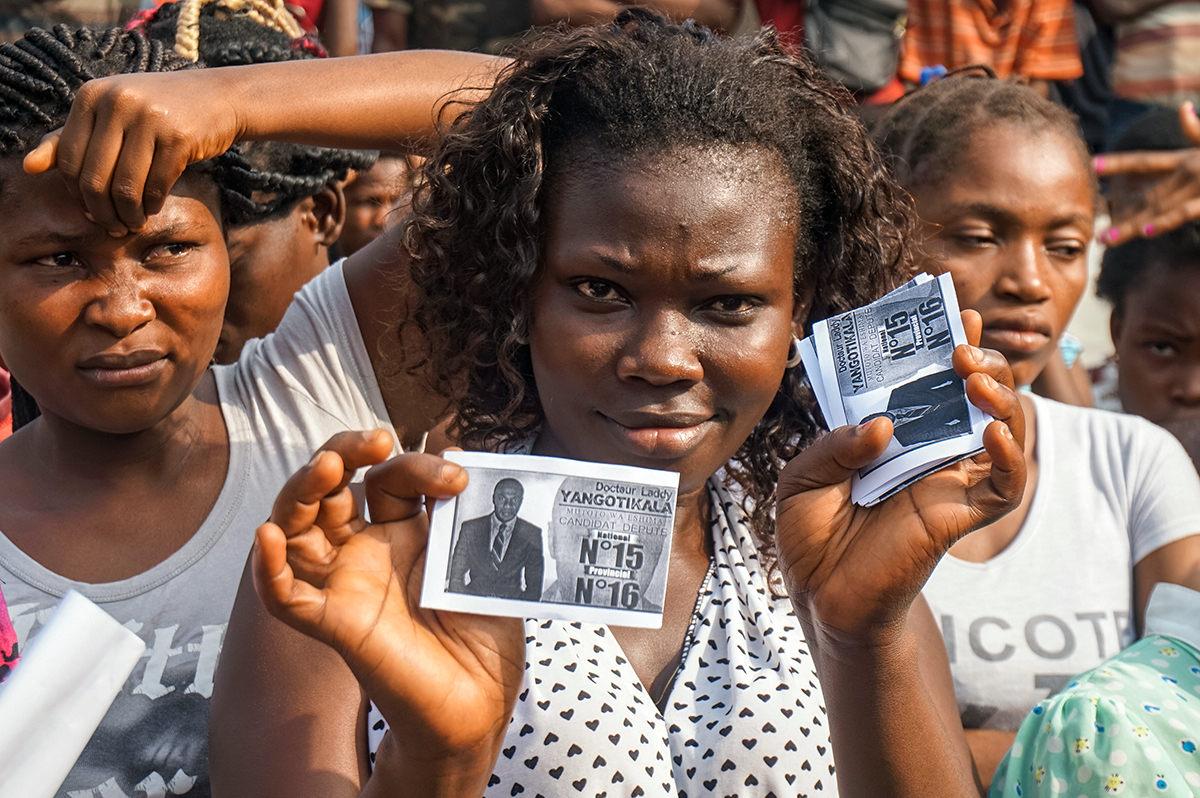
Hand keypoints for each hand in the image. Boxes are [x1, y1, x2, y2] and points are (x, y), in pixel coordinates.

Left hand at [22, 70, 243, 235]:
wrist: (217, 97)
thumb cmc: (159, 110)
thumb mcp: (110, 115)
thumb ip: (69, 139)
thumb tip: (28, 168)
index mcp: (92, 95)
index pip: (68, 160)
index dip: (77, 193)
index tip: (90, 209)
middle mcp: (117, 102)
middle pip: (95, 178)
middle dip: (102, 212)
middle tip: (112, 228)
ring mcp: (149, 118)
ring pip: (125, 187)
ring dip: (128, 216)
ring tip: (132, 224)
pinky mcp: (179, 137)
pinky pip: (156, 186)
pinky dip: (152, 206)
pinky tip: (153, 209)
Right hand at [252, 430, 524, 774]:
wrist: (480, 703)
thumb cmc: (484, 637)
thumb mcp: (486, 567)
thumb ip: (471, 520)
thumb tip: (460, 459)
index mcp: (406, 534)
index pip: (391, 479)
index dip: (417, 465)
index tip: (458, 478)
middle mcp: (369, 552)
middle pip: (333, 489)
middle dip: (345, 452)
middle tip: (376, 440)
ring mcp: (348, 584)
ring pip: (297, 528)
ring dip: (301, 491)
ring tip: (326, 467)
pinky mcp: (336, 624)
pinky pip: (286, 598)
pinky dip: (269, 569)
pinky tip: (268, 539)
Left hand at [775, 311, 1025, 649]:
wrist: (820, 598)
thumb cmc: (811, 535)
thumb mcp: (801, 479)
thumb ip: (834, 447)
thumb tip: (884, 426)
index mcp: (888, 433)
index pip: (925, 380)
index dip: (942, 344)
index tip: (951, 310)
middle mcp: (923, 450)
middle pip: (970, 395)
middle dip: (975, 361)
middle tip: (961, 342)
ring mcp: (946, 481)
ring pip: (998, 429)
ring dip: (996, 397)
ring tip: (972, 376)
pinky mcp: (958, 517)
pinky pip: (1002, 486)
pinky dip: (1010, 458)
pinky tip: (993, 432)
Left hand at [1095, 101, 1199, 243]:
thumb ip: (1198, 131)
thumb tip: (1184, 109)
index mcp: (1188, 157)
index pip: (1146, 161)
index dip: (1119, 162)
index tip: (1093, 164)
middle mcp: (1190, 168)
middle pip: (1147, 195)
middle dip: (1121, 214)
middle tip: (1096, 234)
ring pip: (1160, 207)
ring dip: (1133, 224)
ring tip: (1109, 239)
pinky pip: (1186, 210)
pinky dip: (1168, 220)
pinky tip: (1148, 231)